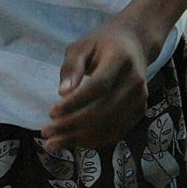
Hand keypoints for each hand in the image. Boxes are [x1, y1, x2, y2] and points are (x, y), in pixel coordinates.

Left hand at [47, 17, 152, 152]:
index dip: (75, 103)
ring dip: (80, 138)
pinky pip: (116, 132)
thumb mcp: (82, 46)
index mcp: (120, 59)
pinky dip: (94, 140)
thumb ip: (71, 67)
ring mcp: (140, 98)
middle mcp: (134, 81)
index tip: (51, 112)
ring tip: (54, 143)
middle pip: (103, 110)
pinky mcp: (139, 111)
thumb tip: (63, 93)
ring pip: (109, 126)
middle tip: (46, 133)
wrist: (134, 45)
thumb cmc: (102, 44)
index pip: (99, 86)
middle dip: (72, 125)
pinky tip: (74, 142)